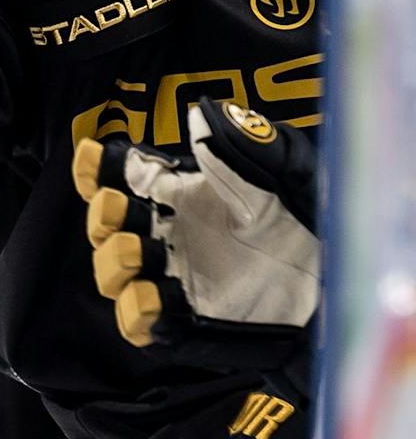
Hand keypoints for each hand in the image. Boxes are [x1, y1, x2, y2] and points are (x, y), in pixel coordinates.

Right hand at [74, 99, 318, 371]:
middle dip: (103, 215)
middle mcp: (166, 235)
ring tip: (144, 254)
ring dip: (115, 260)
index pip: (119, 176)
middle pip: (104, 223)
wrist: (340, 284)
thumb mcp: (285, 173)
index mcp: (180, 195)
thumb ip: (242, 146)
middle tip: (122, 209)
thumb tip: (199, 114)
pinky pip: (137, 321)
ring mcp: (171, 280)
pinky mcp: (183, 324)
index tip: (97, 160)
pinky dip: (137, 310)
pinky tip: (159, 298)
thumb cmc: (312, 220)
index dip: (98, 167)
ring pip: (111, 272)